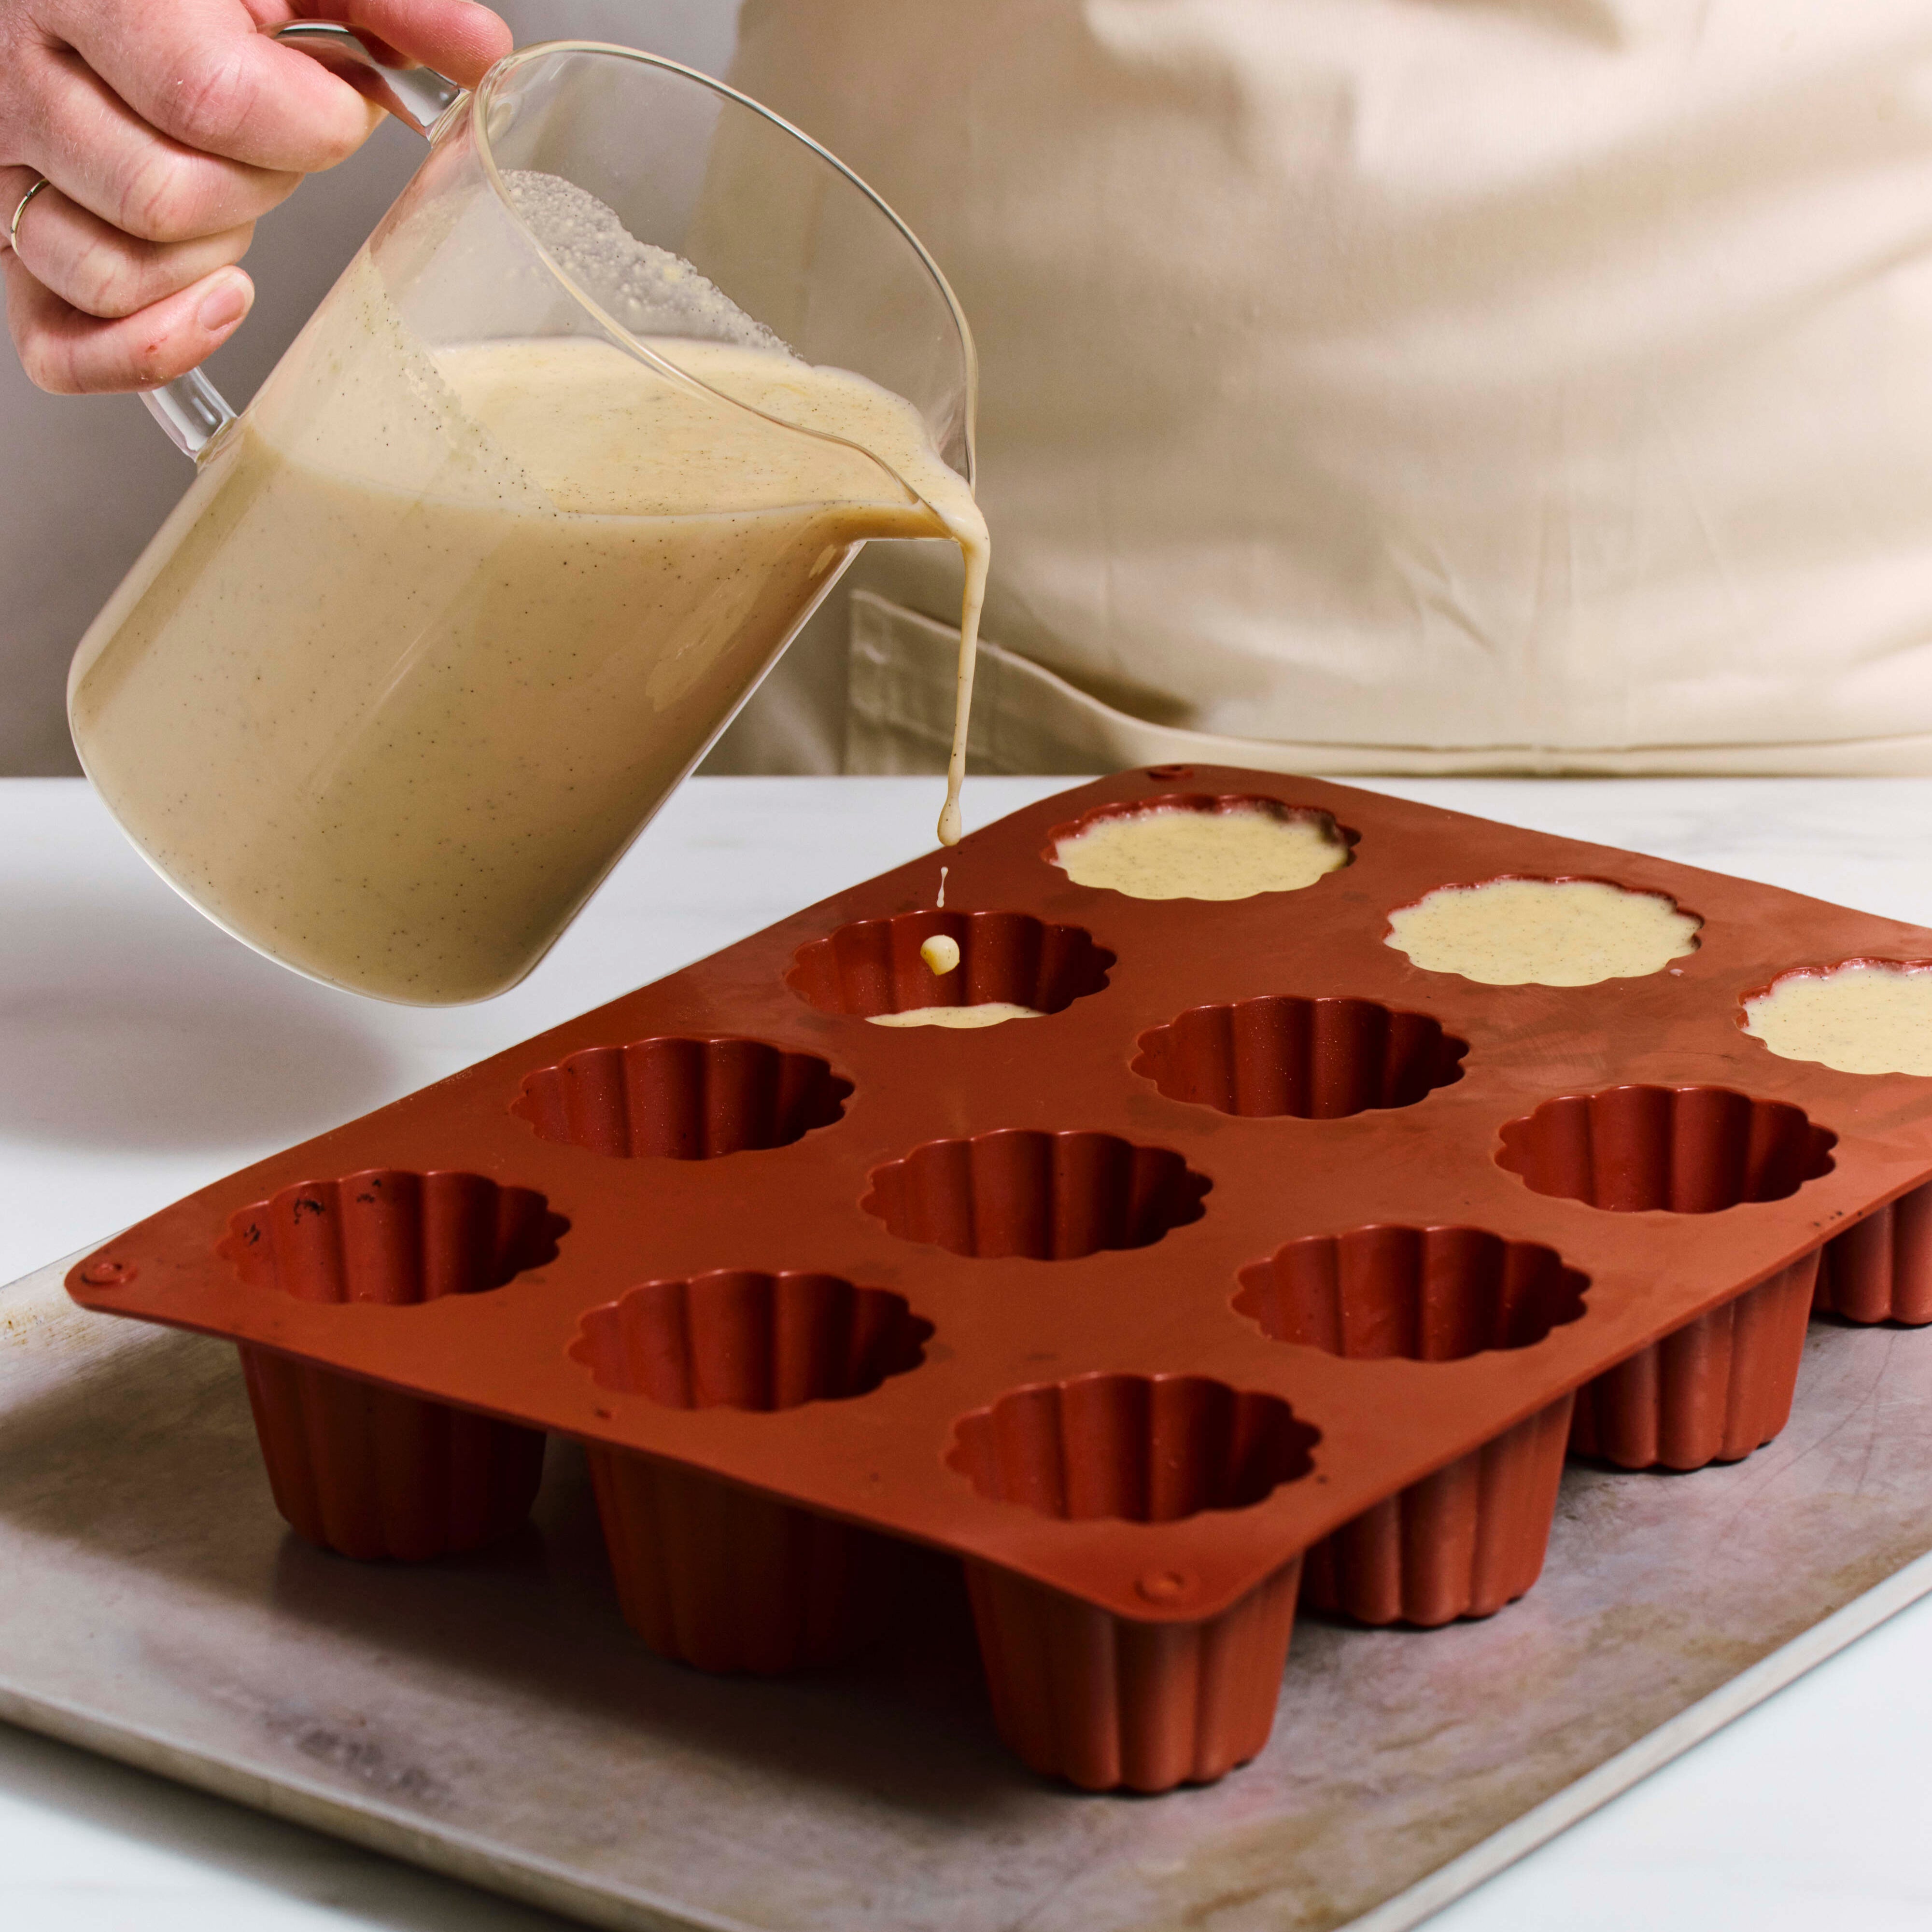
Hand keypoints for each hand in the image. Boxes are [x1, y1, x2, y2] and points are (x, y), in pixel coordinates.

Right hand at [0, 1, 509, 392]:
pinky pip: (57, 346)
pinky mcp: (10, 244)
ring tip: (223, 187)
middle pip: (168, 197)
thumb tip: (479, 47)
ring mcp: (10, 170)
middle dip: (257, 184)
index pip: (212, 102)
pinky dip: (147, 349)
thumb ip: (386, 3)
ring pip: (114, 272)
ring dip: (203, 255)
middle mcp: (26, 78)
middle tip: (267, 140)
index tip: (330, 103)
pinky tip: (213, 304)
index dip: (307, 125)